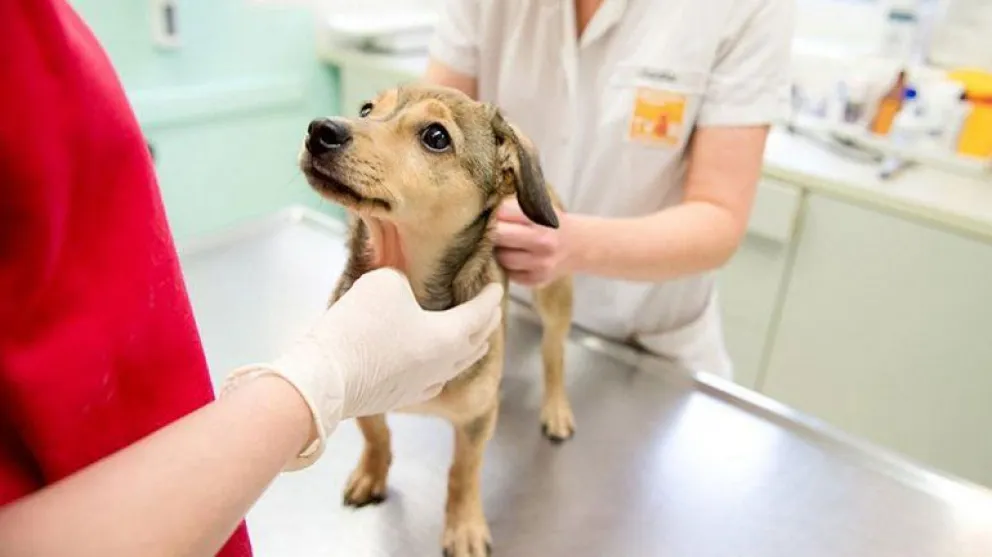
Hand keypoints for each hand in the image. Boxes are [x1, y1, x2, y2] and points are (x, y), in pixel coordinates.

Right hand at [223, 268, 502, 468]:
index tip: (498, 287)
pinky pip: (433, 382)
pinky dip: (442, 369)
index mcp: (449, 336)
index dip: (490, 297)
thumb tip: (405, 291)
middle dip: (487, 324)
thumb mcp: (385, 282)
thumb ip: (404, 280)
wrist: (324, 378)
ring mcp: (422, 385)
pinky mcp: (400, 397)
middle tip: (492, 310)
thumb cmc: (360, 325)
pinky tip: (438, 370)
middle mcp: (443, 364)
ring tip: (476, 340)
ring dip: (469, 348)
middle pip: (475, 342)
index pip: (480, 313)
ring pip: (457, 366)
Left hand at [494, 199, 572, 286]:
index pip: (502, 213)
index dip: (493, 213)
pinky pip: (508, 273)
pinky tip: (513, 257)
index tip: (491, 214)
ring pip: (501, 258)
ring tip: (503, 244)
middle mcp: (542, 242)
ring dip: (497, 251)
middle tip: (489, 230)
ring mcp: (540, 265)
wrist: (578, 246)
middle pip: (498, 236)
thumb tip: (483, 212)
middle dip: (490, 232)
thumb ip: (513, 208)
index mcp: (542, 219)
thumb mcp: (539, 207)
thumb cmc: (551, 223)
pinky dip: (506, 265)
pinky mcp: (536, 280)